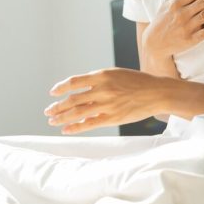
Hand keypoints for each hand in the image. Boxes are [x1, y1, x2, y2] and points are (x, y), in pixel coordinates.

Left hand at [44, 68, 167, 133]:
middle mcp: (103, 89)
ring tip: (52, 121)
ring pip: (78, 112)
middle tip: (47, 111)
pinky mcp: (113, 118)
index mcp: (102, 75)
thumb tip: (79, 89)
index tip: (52, 93)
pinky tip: (66, 129)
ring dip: (62, 117)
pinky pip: (90, 124)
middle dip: (58, 106)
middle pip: (73, 99)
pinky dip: (76, 127)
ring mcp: (107, 104)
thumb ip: (97, 80)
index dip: (61, 88)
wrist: (156, 92)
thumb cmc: (135, 82)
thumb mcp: (115, 74)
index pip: (75, 82)